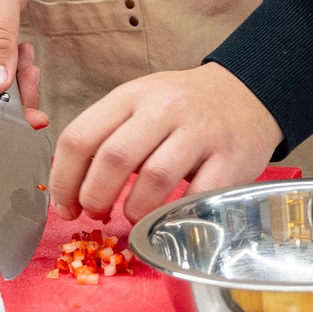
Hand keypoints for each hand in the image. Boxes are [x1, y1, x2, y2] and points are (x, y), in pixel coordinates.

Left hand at [50, 61, 281, 224]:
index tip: (65, 206)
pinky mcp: (230, 157)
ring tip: (133, 215)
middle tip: (96, 213)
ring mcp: (200, 131)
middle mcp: (165, 107)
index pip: (80, 137)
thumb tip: (70, 188)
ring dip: (134, 210)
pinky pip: (196, 195)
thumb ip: (108, 135)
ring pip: (154, 178)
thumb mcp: (142, 104)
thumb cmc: (184, 108)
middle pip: (114, 158)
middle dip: (95, 198)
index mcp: (133, 94)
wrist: (248, 93)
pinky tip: (169, 217)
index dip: (64, 181)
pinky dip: (176, 215)